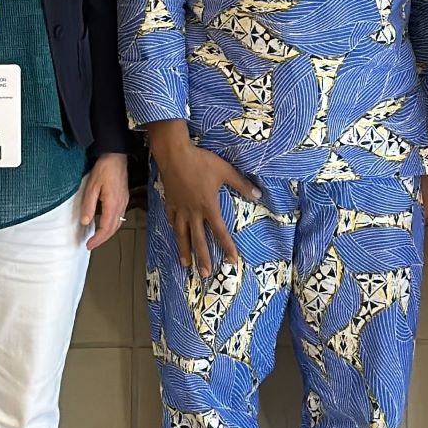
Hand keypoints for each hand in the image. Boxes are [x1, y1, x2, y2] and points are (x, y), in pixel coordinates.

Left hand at [80, 152, 131, 248]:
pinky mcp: (124, 198)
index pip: (106, 228)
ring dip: (108, 233)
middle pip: (113, 229)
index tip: (89, 244)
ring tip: (97, 237)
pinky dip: (112, 224)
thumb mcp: (92, 187)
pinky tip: (106, 223)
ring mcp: (124, 202)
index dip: (98, 239)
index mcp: (113, 204)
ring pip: (118, 223)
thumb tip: (85, 221)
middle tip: (92, 244)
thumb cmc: (104, 169)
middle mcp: (121, 205)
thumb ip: (89, 206)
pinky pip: (120, 216)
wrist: (116, 156)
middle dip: (103, 239)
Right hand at [152, 127, 257, 275]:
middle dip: (203, 258)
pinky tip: (175, 234)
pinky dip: (174, 228)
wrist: (174, 154)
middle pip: (198, 240)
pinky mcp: (169, 202)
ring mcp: (179, 209)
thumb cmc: (201, 161)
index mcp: (208, 207)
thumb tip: (258, 195)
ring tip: (186, 264)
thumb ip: (242, 184)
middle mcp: (193, 212)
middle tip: (205, 274)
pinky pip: (171, 219)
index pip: (220, 232)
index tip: (232, 260)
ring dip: (184, 250)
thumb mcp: (225, 171)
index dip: (227, 247)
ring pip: (181, 234)